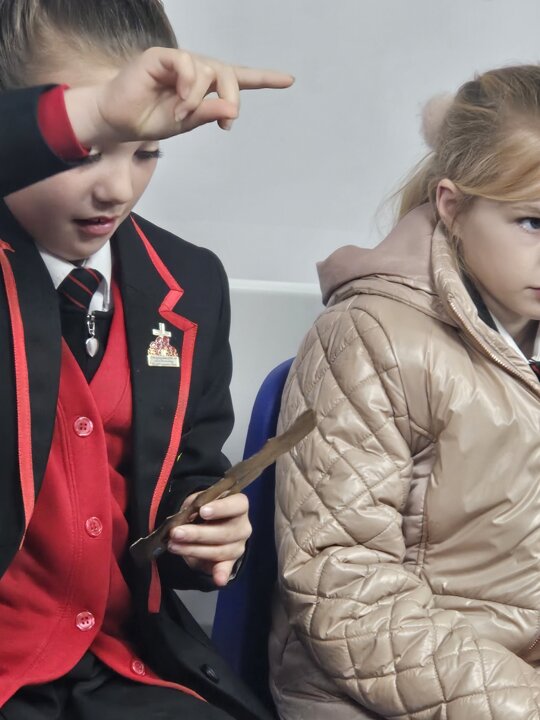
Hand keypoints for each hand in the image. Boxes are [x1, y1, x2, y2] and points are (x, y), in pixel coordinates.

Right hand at [65, 47, 293, 146]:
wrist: (118, 121)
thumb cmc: (149, 121)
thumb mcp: (185, 124)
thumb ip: (208, 114)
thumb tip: (231, 107)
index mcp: (204, 87)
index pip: (238, 79)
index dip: (264, 78)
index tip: (289, 80)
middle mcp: (195, 70)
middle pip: (227, 73)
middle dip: (233, 97)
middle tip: (226, 122)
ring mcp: (178, 61)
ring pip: (208, 70)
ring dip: (200, 99)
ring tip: (182, 116)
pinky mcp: (161, 57)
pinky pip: (186, 64)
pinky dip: (188, 85)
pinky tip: (179, 101)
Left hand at [167, 492, 251, 586]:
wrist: (209, 527)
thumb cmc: (204, 510)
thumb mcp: (199, 502)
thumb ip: (194, 505)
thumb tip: (186, 516)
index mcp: (239, 506)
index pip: (237, 504)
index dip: (221, 508)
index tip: (202, 511)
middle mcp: (243, 527)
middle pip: (225, 532)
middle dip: (198, 533)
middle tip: (176, 533)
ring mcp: (238, 546)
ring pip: (219, 550)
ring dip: (194, 550)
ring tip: (173, 546)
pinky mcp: (230, 562)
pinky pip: (226, 568)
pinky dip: (222, 574)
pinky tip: (218, 580)